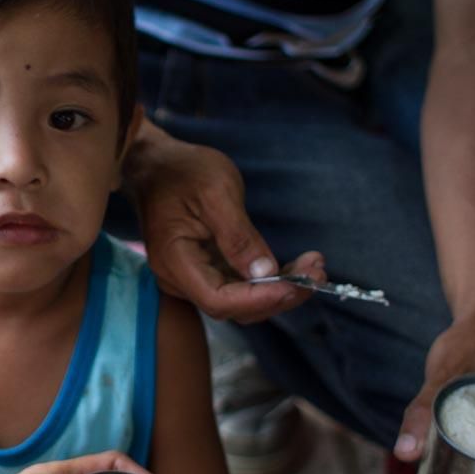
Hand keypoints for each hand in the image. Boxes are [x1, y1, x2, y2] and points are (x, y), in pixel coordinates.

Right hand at [126, 118, 323, 322]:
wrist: (157, 165)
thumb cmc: (183, 172)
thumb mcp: (216, 193)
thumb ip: (239, 236)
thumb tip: (264, 271)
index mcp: (175, 260)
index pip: (219, 299)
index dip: (259, 298)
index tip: (297, 284)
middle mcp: (179, 279)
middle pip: (233, 307)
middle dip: (279, 295)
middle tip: (317, 272)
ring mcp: (191, 278)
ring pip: (240, 302)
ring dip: (279, 290)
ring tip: (313, 267)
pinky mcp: (205, 271)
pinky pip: (238, 288)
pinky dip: (267, 281)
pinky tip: (293, 267)